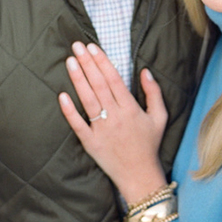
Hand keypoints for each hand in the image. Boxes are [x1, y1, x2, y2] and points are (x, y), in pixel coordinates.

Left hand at [58, 42, 167, 203]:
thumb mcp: (159, 117)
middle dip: (87, 63)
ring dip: (78, 79)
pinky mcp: (90, 143)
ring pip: (87, 100)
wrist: (140, 175)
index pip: (114, 79)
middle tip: (76, 46)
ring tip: (70, 61)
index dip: (102, 62)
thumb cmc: (149, 145)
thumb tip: (145, 71)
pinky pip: (78, 125)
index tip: (93, 47)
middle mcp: (115, 117)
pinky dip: (69, 111)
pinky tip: (61, 95)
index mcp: (131, 109)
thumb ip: (154, 93)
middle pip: (99, 85)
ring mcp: (101, 130)